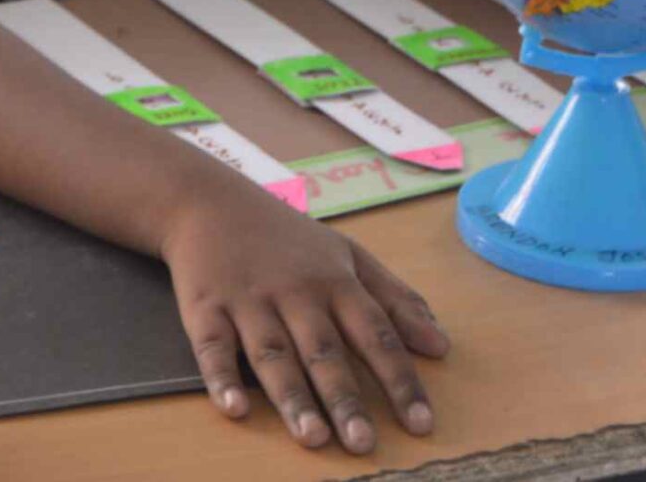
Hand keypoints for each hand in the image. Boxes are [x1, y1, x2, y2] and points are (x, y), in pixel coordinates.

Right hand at [160, 187, 447, 453]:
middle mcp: (295, 293)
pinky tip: (235, 407)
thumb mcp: (348, 256)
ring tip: (313, 437)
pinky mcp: (205, 308)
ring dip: (292, 397)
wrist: (209, 202)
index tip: (420, 422)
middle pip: (324, 351)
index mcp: (335, 281)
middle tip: (364, 443)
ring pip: (273, 354)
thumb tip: (441, 345)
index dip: (399, 378)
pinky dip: (222, 377)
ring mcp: (249, 301)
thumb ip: (395, 300)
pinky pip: (213, 347)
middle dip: (345, 398)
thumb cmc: (287, 238)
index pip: (375, 334)